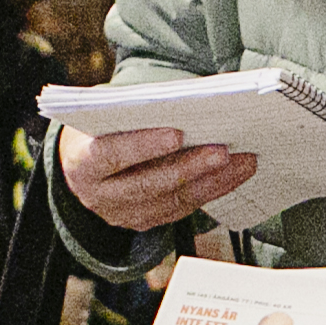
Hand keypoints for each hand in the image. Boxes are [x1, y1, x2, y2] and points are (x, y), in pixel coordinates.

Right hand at [58, 122, 256, 234]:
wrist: (83, 161)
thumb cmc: (100, 127)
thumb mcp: (105, 114)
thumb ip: (135, 112)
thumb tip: (191, 103)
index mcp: (81, 163)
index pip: (110, 155)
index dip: (143, 146)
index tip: (176, 133)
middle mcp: (99, 196)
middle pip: (149, 184)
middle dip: (191, 167)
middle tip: (224, 151)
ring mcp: (122, 214)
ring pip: (172, 201)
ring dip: (213, 181)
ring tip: (244, 160)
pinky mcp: (145, 221)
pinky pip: (183, 208)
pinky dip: (213, 189)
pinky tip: (235, 173)